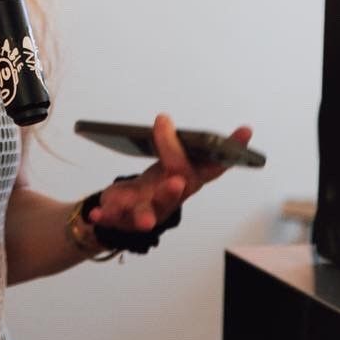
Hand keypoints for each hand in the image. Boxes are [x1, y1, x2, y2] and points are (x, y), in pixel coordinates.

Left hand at [88, 113, 252, 232]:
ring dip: (146, 216)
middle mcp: (172, 197)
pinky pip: (114, 219)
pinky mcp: (125, 219)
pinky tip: (95, 215)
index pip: (212, 167)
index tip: (245, 130)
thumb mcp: (168, 161)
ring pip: (149, 214)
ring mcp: (150, 211)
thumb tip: (164, 119)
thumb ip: (167, 143)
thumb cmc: (155, 185)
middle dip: (175, 187)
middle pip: (177, 193)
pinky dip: (105, 217)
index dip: (230, 149)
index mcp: (188, 179)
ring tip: (144, 221)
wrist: (126, 216)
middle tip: (176, 180)